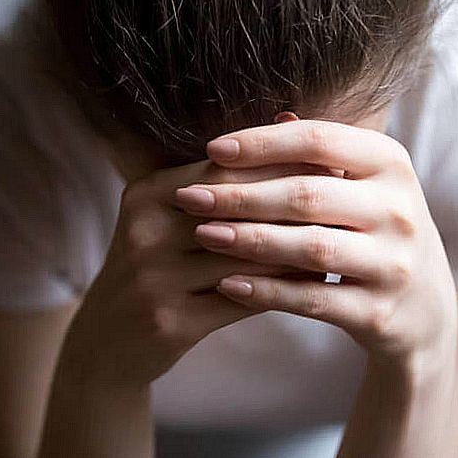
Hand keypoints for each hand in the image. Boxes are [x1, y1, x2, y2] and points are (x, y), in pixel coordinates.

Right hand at [61, 156, 333, 385]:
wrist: (108, 340)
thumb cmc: (159, 263)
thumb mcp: (174, 212)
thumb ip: (228, 174)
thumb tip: (290, 118)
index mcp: (147, 193)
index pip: (227, 168)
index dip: (283, 164)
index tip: (333, 163)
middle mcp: (144, 231)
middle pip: (237, 209)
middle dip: (297, 203)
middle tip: (349, 199)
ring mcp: (154, 279)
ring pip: (247, 255)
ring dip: (300, 247)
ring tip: (343, 237)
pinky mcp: (170, 323)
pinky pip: (244, 298)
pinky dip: (285, 288)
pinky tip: (317, 281)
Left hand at [174, 118, 457, 368]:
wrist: (425, 307)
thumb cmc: (376, 228)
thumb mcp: (364, 183)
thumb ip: (323, 152)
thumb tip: (275, 113)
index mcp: (391, 164)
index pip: (319, 140)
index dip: (262, 143)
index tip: (212, 149)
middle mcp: (398, 210)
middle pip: (308, 195)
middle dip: (241, 194)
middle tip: (191, 198)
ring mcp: (392, 264)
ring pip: (309, 248)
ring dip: (248, 240)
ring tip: (202, 234)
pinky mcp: (378, 314)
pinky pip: (312, 300)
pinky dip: (267, 291)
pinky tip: (227, 284)